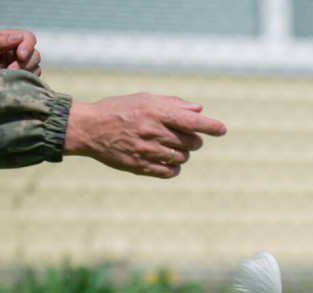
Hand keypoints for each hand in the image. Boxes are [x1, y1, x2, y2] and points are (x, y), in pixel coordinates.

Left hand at [0, 29, 40, 77]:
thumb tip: (18, 37)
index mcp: (8, 39)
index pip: (28, 37)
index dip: (28, 46)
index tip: (20, 56)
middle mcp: (17, 51)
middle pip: (35, 53)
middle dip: (26, 62)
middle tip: (11, 70)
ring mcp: (21, 65)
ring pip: (36, 66)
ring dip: (26, 71)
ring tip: (9, 75)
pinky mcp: (22, 77)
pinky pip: (34, 77)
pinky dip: (27, 79)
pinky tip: (14, 81)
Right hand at [63, 93, 226, 178]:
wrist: (90, 128)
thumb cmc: (119, 110)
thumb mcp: (144, 99)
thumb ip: (173, 104)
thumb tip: (199, 110)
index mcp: (156, 112)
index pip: (191, 121)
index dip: (210, 126)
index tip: (222, 130)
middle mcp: (153, 132)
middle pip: (191, 142)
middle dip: (194, 140)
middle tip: (186, 137)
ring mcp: (147, 151)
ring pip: (182, 158)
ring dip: (183, 154)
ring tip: (170, 146)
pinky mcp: (141, 167)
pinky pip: (170, 172)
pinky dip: (174, 167)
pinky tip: (168, 160)